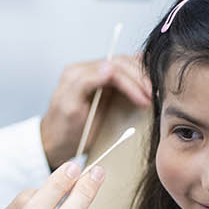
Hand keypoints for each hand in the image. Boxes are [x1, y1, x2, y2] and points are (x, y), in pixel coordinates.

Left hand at [40, 55, 150, 169]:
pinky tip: (148, 80)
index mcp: (77, 73)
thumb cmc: (63, 130)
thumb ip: (85, 83)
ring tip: (153, 93)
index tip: (145, 100)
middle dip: (140, 79)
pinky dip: (138, 77)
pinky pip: (124, 74)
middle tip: (153, 96)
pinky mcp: (103, 84)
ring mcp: (96, 76)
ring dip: (141, 78)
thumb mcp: (70, 108)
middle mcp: (87, 70)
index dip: (132, 82)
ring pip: (125, 66)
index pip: (112, 69)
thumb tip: (108, 67)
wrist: (56, 143)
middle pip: (121, 64)